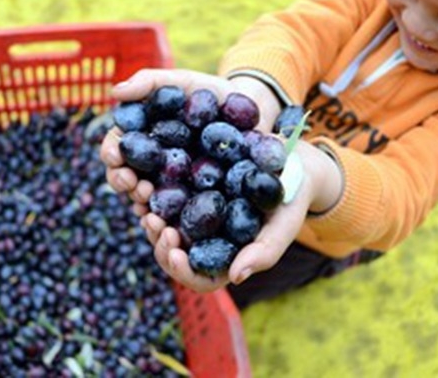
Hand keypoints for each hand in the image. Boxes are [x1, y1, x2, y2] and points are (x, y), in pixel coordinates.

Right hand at [99, 69, 280, 211]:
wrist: (253, 112)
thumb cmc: (212, 93)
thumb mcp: (184, 82)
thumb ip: (150, 82)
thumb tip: (114, 92)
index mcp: (142, 138)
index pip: (117, 149)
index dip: (112, 155)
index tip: (116, 157)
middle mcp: (150, 166)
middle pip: (125, 180)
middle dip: (124, 184)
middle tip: (136, 185)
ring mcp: (171, 186)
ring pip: (145, 203)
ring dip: (142, 207)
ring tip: (150, 207)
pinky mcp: (194, 202)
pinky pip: (176, 218)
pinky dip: (169, 224)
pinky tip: (170, 228)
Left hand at [139, 140, 340, 290]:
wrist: (290, 159)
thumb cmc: (292, 198)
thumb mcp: (284, 223)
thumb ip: (265, 252)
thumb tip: (236, 278)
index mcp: (227, 259)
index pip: (200, 279)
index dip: (183, 272)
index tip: (175, 254)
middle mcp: (206, 242)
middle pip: (174, 255)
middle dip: (160, 243)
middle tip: (154, 223)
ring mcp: (194, 218)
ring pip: (163, 228)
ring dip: (151, 219)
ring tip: (145, 200)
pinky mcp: (186, 191)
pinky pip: (162, 198)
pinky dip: (151, 193)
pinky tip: (145, 180)